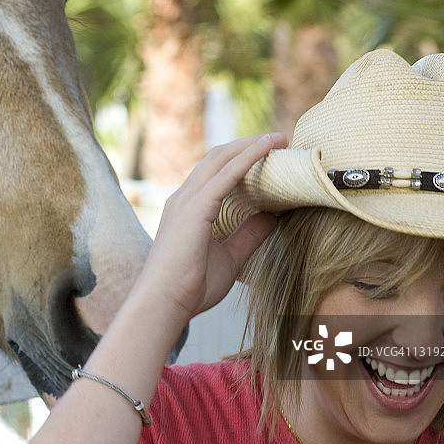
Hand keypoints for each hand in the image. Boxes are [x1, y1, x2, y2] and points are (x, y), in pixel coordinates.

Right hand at [136, 133, 286, 324]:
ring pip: (221, 159)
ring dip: (251, 145)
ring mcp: (186, 201)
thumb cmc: (190, 288)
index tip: (271, 155)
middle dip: (248, 145)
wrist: (163, 305)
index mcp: (188, 209)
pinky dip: (247, 158)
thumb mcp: (230, 258)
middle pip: (218, 158)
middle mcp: (184, 199)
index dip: (242, 160)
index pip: (216, 173)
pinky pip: (225, 175)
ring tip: (279, 138)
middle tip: (280, 140)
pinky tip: (267, 149)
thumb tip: (273, 217)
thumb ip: (248, 235)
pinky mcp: (194, 208)